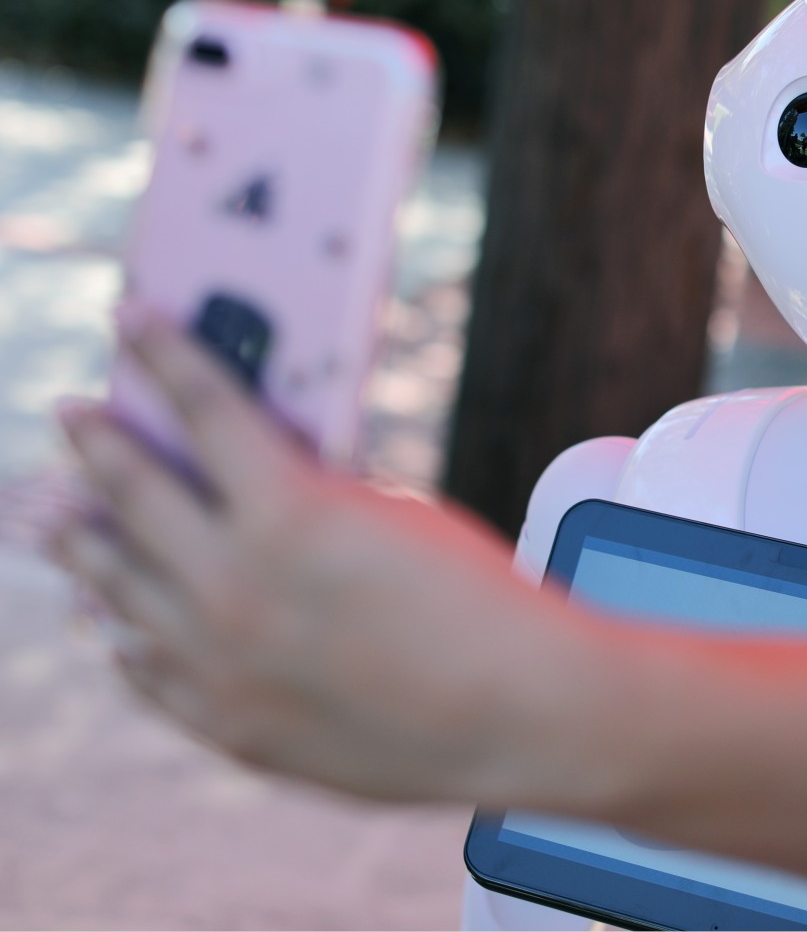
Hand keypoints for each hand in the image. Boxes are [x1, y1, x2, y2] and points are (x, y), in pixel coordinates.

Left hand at [50, 307, 581, 803]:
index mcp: (287, 515)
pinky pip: (147, 670)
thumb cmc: (477, 597)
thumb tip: (252, 473)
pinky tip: (113, 620)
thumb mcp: (397, 514)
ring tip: (55, 517)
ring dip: (84, 542)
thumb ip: (314, 491)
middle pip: (135, 497)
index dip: (162, 353)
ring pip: (119, 588)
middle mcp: (233, 588)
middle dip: (98, 446)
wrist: (516, 712)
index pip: (202, 408)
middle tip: (71, 414)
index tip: (127, 315)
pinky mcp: (226, 727)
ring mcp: (220, 665)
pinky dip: (125, 636)